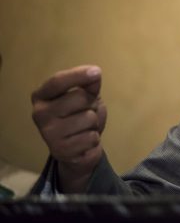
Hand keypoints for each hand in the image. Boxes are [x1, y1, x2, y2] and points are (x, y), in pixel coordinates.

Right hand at [31, 65, 107, 192]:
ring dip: (94, 123)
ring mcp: (48, 133)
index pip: (57, 81)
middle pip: (80, 98)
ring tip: (84, 128)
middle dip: (92, 104)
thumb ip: (88, 84)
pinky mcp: (60, 151)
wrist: (77, 149)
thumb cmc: (79, 116)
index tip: (96, 72)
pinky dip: (94, 139)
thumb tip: (94, 74)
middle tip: (86, 112)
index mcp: (41, 96)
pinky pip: (91, 137)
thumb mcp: (85, 96)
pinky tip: (83, 142)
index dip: (78, 75)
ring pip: (89, 118)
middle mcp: (40, 114)